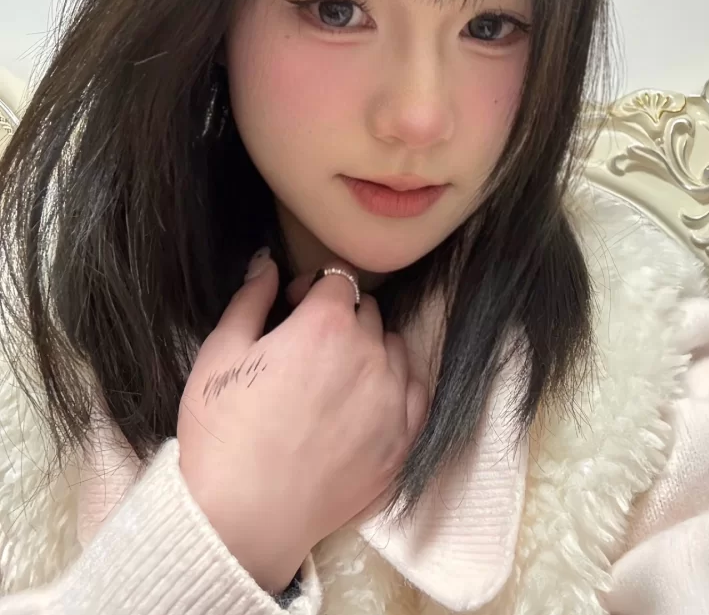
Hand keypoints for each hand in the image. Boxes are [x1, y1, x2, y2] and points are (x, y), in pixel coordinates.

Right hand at [177, 250, 428, 593]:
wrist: (241, 518)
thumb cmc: (223, 433)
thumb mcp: (220, 352)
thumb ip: (251, 298)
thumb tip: (267, 261)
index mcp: (326, 324)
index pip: (337, 279)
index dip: (312, 288)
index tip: (292, 307)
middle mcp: (369, 353)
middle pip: (366, 312)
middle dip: (340, 318)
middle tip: (307, 346)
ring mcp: (392, 398)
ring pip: (393, 347)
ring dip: (370, 348)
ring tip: (336, 375)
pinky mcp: (403, 440)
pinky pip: (416, 390)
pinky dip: (397, 384)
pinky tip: (369, 396)